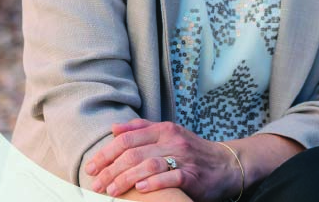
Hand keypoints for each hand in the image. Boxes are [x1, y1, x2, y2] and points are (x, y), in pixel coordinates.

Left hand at [85, 119, 241, 199]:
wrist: (227, 164)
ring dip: (126, 179)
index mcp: (164, 129)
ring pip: (148, 165)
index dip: (106, 153)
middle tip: (96, 185)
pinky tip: (140, 190)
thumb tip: (114, 128)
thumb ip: (141, 129)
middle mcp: (172, 141)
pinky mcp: (193, 175)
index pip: (127, 139)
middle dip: (110, 170)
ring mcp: (184, 157)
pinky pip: (170, 177)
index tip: (91, 167)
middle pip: (134, 153)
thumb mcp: (169, 134)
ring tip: (112, 191)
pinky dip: (153, 183)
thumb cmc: (192, 151)